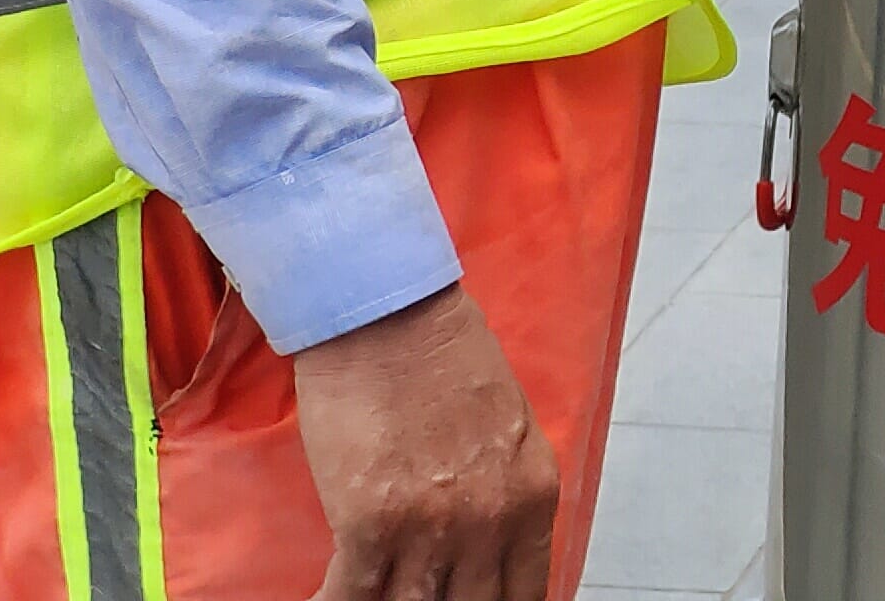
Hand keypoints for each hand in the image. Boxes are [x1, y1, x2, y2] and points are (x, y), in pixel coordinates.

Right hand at [292, 281, 555, 600]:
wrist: (388, 313)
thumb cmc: (447, 355)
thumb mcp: (511, 427)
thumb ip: (507, 492)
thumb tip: (493, 547)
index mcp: (532, 495)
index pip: (526, 594)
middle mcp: (490, 520)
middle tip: (420, 600)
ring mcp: (431, 527)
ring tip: (379, 597)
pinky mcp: (369, 524)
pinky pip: (351, 598)